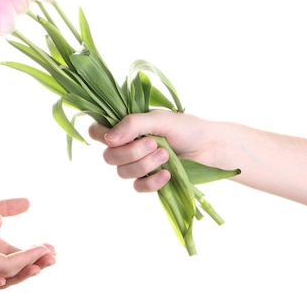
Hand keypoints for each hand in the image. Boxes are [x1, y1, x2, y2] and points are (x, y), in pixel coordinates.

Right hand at [0, 198, 54, 290]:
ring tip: (43, 259)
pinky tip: (15, 268)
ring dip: (22, 270)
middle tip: (53, 255)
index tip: (47, 247)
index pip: (7, 264)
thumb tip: (3, 219)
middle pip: (7, 275)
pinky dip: (5, 274)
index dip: (29, 256)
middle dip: (32, 265)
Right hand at [89, 110, 211, 191]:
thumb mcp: (159, 119)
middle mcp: (127, 146)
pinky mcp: (148, 181)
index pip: (97, 131)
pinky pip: (138, 187)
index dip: (100, 136)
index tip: (117, 138)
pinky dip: (152, 182)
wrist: (210, 148)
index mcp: (126, 127)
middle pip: (109, 156)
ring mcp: (136, 165)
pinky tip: (166, 175)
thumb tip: (109, 139)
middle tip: (154, 143)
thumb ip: (133, 124)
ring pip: (122, 172)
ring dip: (144, 164)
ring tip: (166, 155)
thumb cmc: (186, 128)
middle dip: (131, 152)